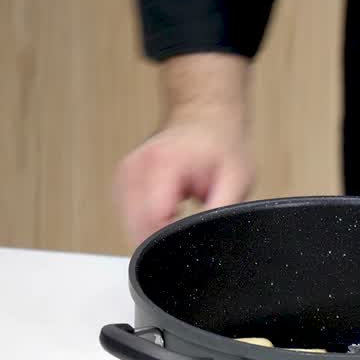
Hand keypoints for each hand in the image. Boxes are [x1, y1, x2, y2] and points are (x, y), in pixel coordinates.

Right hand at [115, 108, 253, 243]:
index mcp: (162, 165)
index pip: (154, 221)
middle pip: (137, 227)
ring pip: (131, 226)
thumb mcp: (237, 180)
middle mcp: (136, 169)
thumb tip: (212, 238)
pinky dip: (148, 222)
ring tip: (181, 213)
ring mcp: (125, 175)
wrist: (205, 118)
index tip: (191, 241)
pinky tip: (169, 211)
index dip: (173, 240)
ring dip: (155, 230)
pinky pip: (129, 217)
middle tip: (191, 229)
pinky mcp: (123, 183)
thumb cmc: (221, 145)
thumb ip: (223, 210)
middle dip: (165, 239)